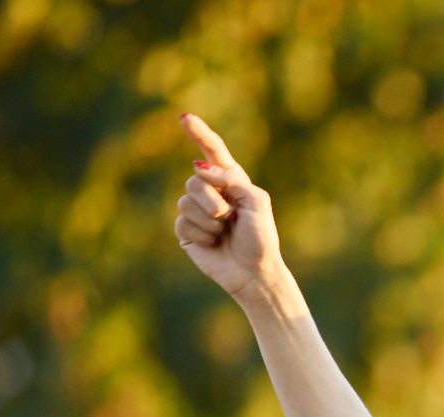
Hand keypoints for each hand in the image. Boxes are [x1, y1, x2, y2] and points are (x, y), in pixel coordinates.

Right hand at [173, 114, 285, 298]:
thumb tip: (199, 168)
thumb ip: (232, 180)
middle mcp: (212, 192)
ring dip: (210, 221)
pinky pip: (182, 222)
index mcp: (232, 181)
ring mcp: (197, 211)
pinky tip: (214, 243)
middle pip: (194, 180)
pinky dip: (202, 234)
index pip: (213, 151)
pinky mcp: (186, 230)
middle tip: (231, 219)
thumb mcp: (256, 202)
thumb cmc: (261, 238)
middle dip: (214, 201)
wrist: (254, 272)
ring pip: (186, 201)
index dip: (199, 133)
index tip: (185, 118)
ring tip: (225, 233)